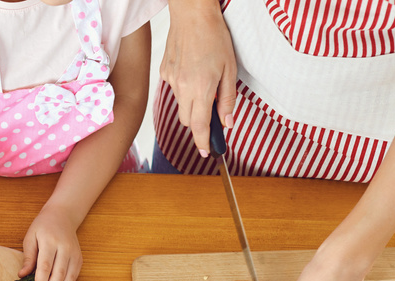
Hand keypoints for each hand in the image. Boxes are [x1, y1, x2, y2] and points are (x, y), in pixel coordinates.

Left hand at [20, 204, 81, 280]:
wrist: (63, 216)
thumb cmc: (43, 227)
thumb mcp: (30, 237)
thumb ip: (28, 257)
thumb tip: (22, 276)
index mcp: (50, 241)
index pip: (45, 266)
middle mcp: (65, 248)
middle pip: (58, 275)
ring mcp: (74, 254)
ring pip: (68, 279)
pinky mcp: (79, 259)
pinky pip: (73, 277)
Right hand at [160, 0, 237, 154]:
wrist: (192, 15)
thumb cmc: (213, 37)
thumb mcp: (230, 69)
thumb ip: (228, 99)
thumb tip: (228, 122)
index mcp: (201, 89)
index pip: (199, 127)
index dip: (203, 143)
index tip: (206, 152)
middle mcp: (182, 88)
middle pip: (187, 120)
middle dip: (198, 122)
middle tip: (211, 113)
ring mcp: (171, 81)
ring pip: (180, 105)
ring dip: (191, 103)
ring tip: (202, 81)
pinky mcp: (164, 72)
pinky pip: (173, 89)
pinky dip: (183, 87)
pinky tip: (191, 69)